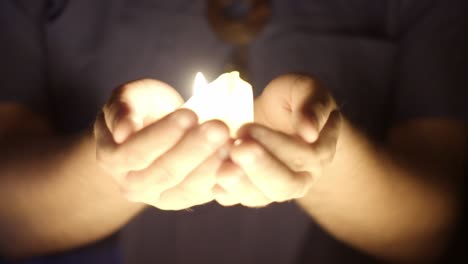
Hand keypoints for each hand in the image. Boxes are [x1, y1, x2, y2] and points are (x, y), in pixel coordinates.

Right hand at [94, 79, 229, 209]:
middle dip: (194, 149)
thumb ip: (122, 110)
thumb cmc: (142, 109)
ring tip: (230, 142)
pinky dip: (221, 178)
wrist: (154, 130)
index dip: (163, 134)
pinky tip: (237, 160)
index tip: (190, 114)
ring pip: (186, 188)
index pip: (137, 151)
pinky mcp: (185, 199)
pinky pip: (204, 194)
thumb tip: (124, 131)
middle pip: (165, 172)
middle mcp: (133, 185)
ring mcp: (160, 197)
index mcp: (113, 159)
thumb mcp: (127, 99)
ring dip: (211, 165)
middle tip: (219, 127)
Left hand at [214, 74, 341, 206]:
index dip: (275, 144)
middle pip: (284, 184)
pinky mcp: (251, 192)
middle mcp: (301, 176)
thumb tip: (309, 132)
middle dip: (258, 167)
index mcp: (319, 151)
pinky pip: (240, 199)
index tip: (247, 129)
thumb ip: (312, 106)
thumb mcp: (306, 91)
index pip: (302, 155)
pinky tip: (213, 183)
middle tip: (235, 148)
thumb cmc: (292, 100)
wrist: (275, 118)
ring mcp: (275, 188)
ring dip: (240, 184)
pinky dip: (226, 193)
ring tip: (222, 168)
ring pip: (261, 197)